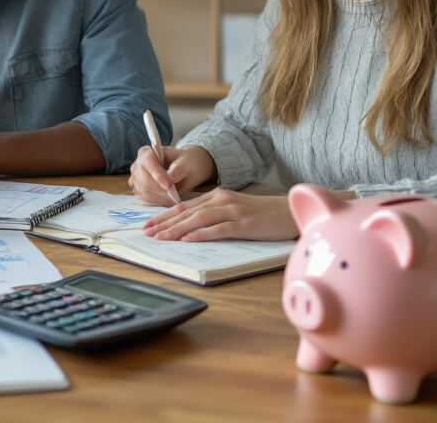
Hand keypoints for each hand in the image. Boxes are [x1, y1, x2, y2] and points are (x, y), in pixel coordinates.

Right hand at [128, 144, 215, 205]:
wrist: (184, 169)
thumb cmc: (184, 162)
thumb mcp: (186, 161)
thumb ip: (179, 167)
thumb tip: (171, 176)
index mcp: (147, 152)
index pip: (147, 161)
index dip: (156, 174)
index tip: (168, 185)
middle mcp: (138, 164)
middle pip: (143, 180)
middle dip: (160, 189)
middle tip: (174, 194)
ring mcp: (136, 178)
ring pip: (143, 191)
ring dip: (159, 197)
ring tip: (173, 196)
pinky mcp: (139, 189)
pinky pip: (144, 198)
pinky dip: (157, 201)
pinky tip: (167, 199)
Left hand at [141, 189, 297, 241]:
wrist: (291, 211)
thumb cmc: (261, 214)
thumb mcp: (233, 209)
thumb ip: (214, 213)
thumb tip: (190, 226)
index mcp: (216, 196)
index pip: (183, 205)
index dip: (164, 215)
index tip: (148, 225)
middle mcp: (221, 200)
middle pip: (186, 211)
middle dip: (164, 222)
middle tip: (146, 233)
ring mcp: (233, 211)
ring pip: (198, 219)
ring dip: (177, 229)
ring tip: (161, 237)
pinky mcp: (244, 224)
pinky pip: (219, 229)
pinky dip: (202, 234)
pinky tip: (188, 240)